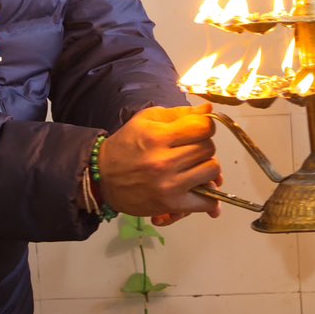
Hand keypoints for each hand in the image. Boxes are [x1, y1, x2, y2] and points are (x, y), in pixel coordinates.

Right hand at [97, 104, 221, 218]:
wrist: (102, 177)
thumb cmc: (126, 145)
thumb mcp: (147, 120)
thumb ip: (180, 113)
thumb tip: (209, 109)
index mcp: (158, 136)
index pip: (203, 127)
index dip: (205, 126)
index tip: (198, 130)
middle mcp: (164, 160)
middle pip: (208, 148)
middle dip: (204, 146)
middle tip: (191, 149)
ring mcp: (169, 185)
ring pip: (212, 170)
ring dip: (207, 168)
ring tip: (194, 168)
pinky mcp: (171, 204)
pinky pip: (206, 201)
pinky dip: (210, 197)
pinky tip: (202, 190)